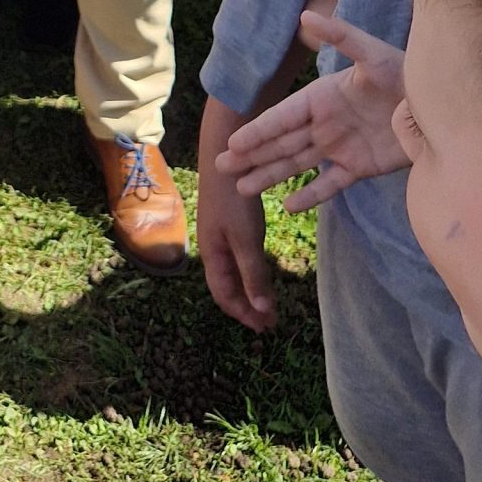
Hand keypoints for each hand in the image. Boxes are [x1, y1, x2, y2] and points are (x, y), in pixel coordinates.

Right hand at [197, 95, 274, 330]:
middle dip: (247, 305)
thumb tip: (261, 309)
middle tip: (270, 321)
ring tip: (268, 301)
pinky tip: (262, 268)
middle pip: (227, 284)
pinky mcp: (230, 219)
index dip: (243, 313)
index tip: (265, 327)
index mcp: (211, 254)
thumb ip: (253, 274)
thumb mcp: (245, 239)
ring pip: (233, 269)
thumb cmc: (234, 199)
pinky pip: (238, 254)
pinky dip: (251, 269)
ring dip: (251, 288)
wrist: (225, 155)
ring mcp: (220, 232)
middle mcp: (213, 246)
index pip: (224, 294)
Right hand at [219, 13, 408, 210]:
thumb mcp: (373, 54)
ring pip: (296, 164)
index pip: (282, 117)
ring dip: (269, 174)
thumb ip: (340, 36)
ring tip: (242, 188)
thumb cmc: (405, 73)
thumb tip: (305, 16)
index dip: (257, 130)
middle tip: (221, 166)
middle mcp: (324, 123)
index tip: (233, 142)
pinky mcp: (359, 167)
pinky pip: (329, 183)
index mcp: (321, 97)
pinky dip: (310, 194)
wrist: (439, 107)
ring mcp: (339, 147)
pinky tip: (288, 205)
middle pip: (280, 142)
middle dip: (251, 155)